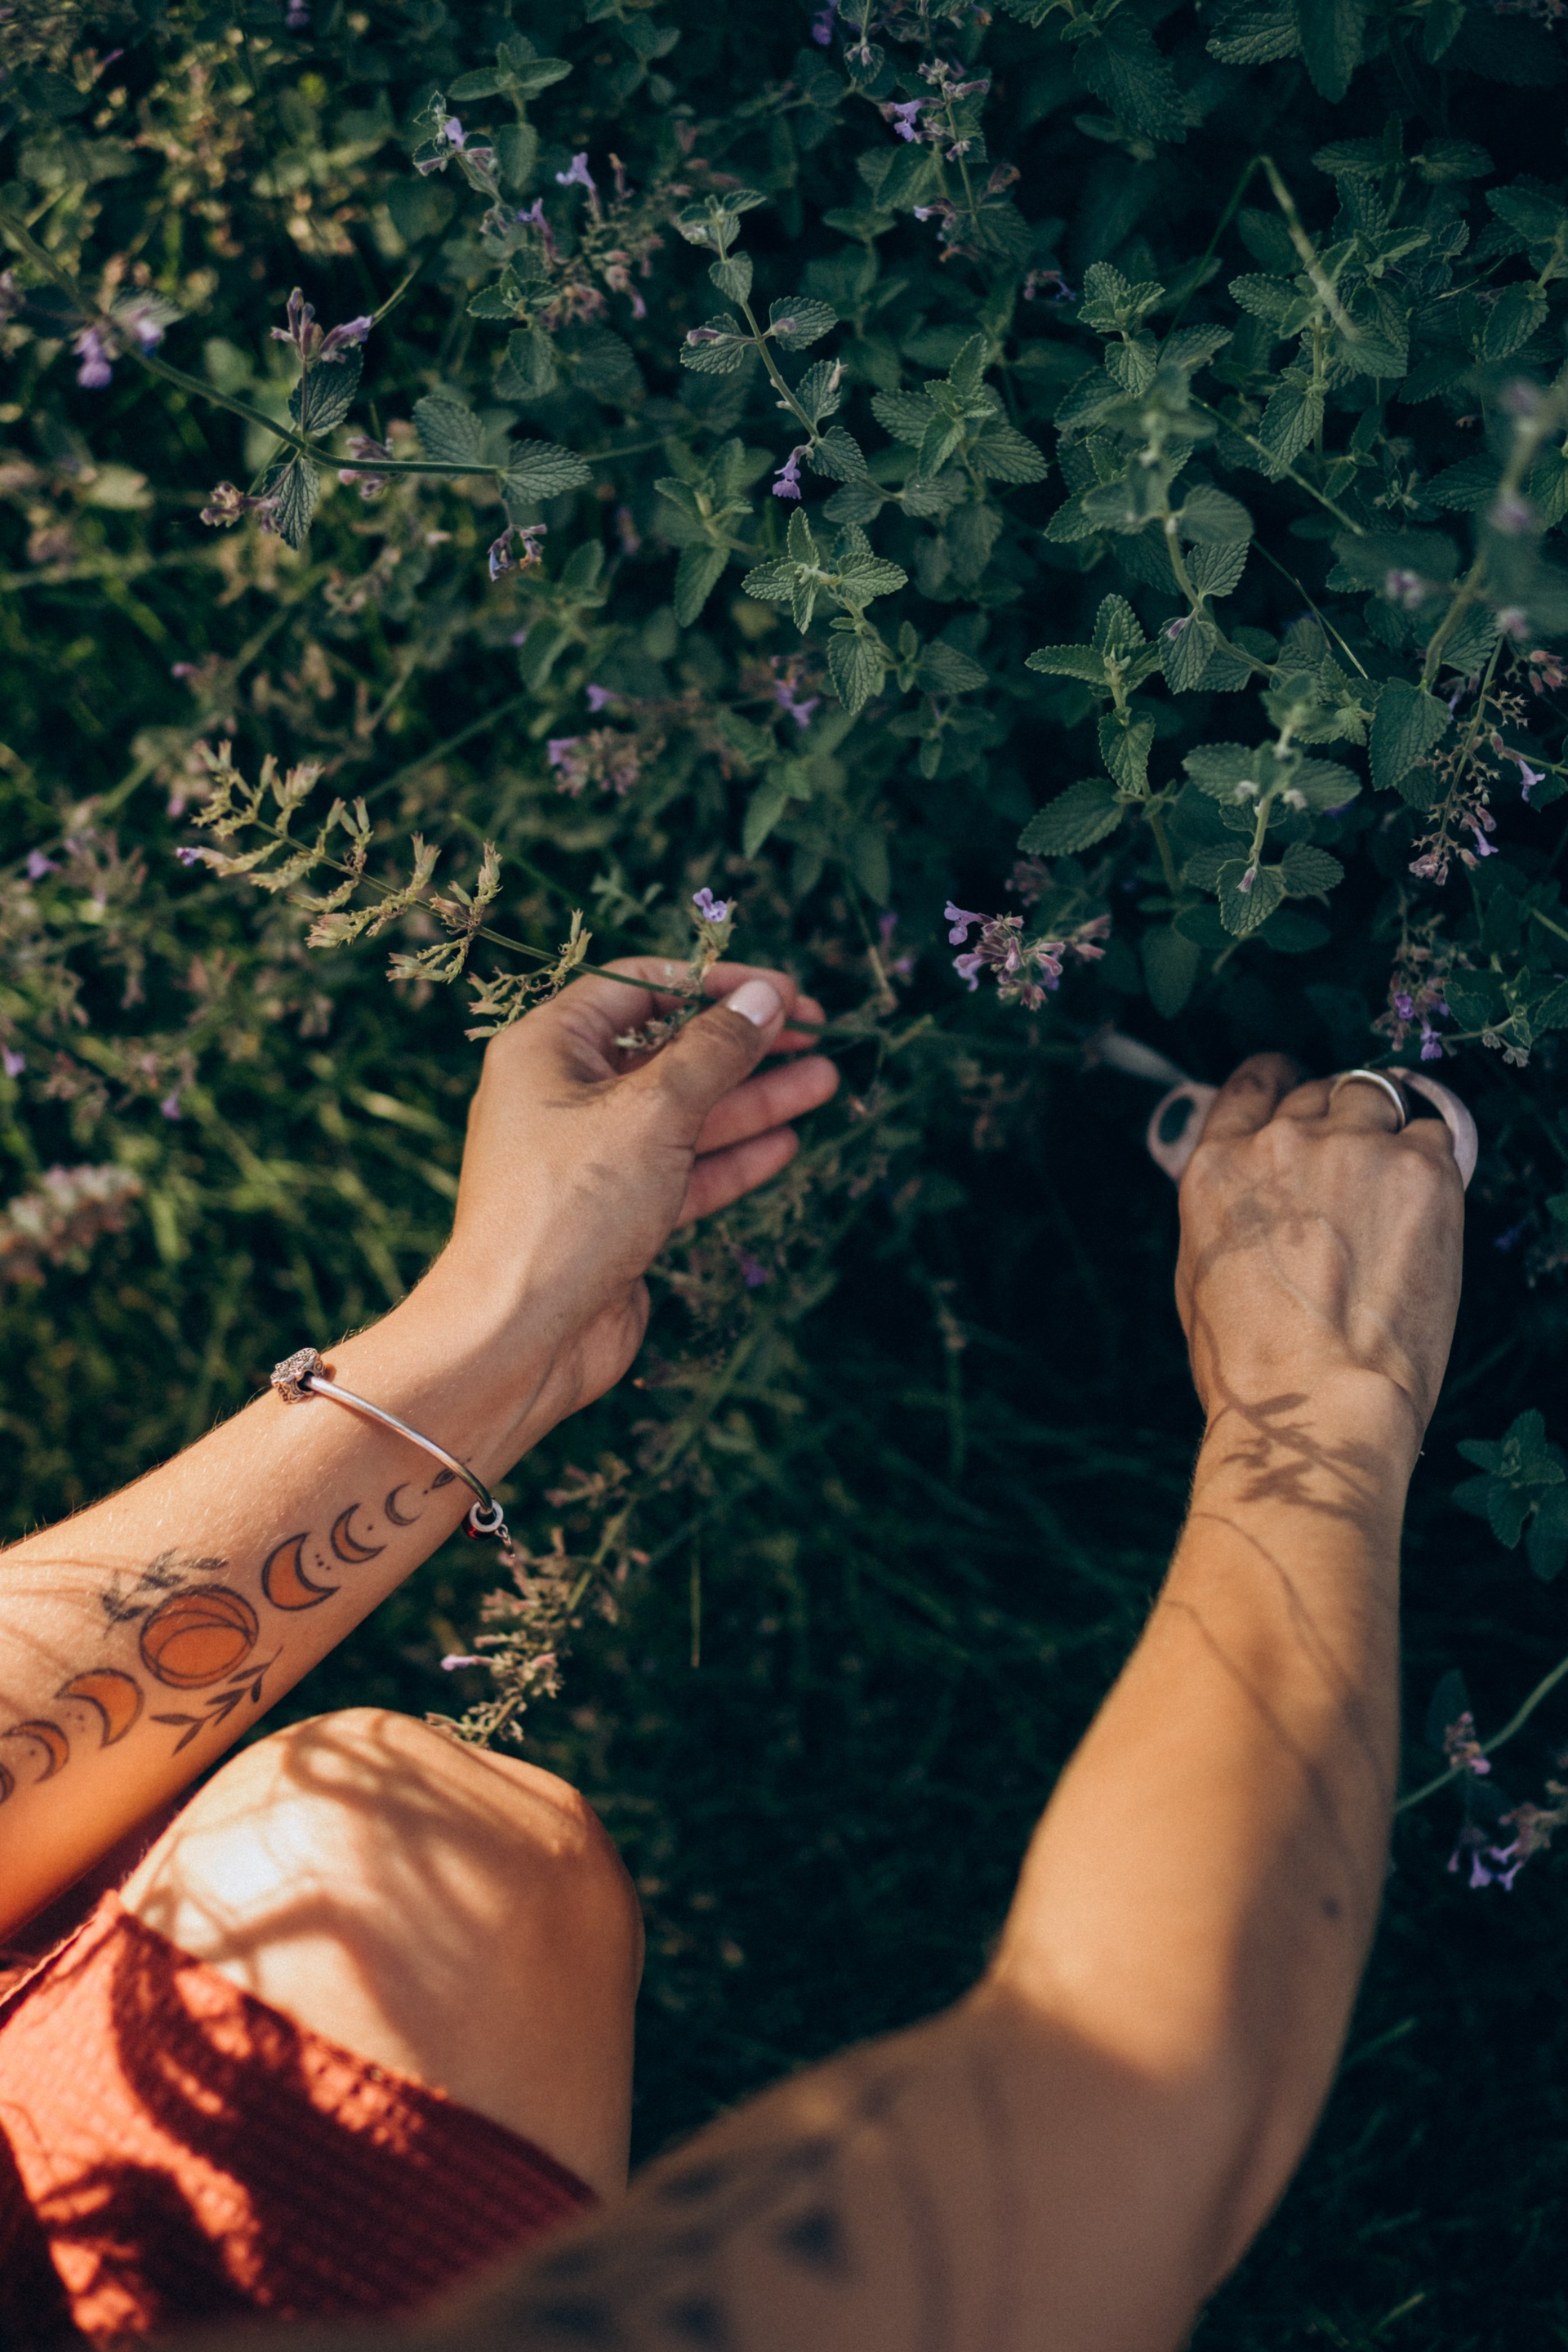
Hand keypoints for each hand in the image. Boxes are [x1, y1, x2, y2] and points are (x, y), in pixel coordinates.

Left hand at [429, 959, 837, 1432]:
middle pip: (669, 1050)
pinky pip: (682, 1170)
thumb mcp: (650, 1112)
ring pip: (685, 1113)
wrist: (519, 1337)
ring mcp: (591, 1159)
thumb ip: (715, 1050)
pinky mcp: (617, 1214)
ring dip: (753, 1097)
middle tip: (817, 1031)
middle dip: (745, 1041)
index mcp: (547, 1048)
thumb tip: (765, 999)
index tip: (783, 991)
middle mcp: (564, 1095)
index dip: (715, 983)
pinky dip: (731, 1156)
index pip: (639, 988)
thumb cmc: (568, 1209)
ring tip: (825, 1080)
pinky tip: (785, 1142)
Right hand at [1175, 1054, 1464, 1450]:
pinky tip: (1425, 1204)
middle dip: (1335, 1118)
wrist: (1321, 1396)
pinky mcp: (1423, 1170)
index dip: (1279, 1081)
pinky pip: (1436, 1133)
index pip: (1254, 1083)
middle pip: (1319, 1091)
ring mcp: (1356, 1148)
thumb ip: (1228, 1209)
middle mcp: (1282, 1141)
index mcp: (1218, 1166)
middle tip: (1352, 1164)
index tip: (1296, 1089)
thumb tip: (1254, 1192)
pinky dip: (1432, 1158)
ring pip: (1377, 1098)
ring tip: (1391, 1182)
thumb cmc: (1254, 1363)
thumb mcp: (1202, 1273)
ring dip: (1384, 1128)